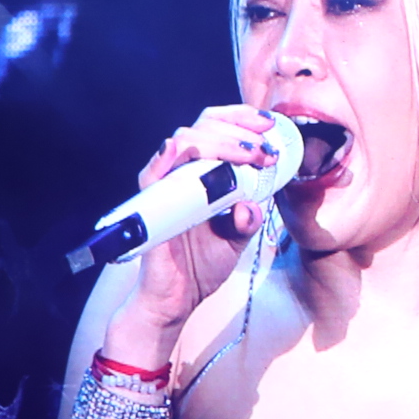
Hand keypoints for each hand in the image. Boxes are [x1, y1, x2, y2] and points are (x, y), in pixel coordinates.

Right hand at [110, 103, 285, 354]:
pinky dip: (174, 157)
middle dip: (239, 125)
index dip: (241, 120)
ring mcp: (164, 185)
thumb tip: (252, 205)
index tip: (269, 125)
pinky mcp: (149, 202)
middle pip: (202, 125)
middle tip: (265, 144)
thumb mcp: (238, 239)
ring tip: (252, 155)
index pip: (217, 129)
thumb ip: (249, 219)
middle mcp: (182, 173)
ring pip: (184, 139)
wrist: (177, 299)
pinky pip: (155, 170)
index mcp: (204, 175)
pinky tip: (196, 157)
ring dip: (223, 141)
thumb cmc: (202, 265)